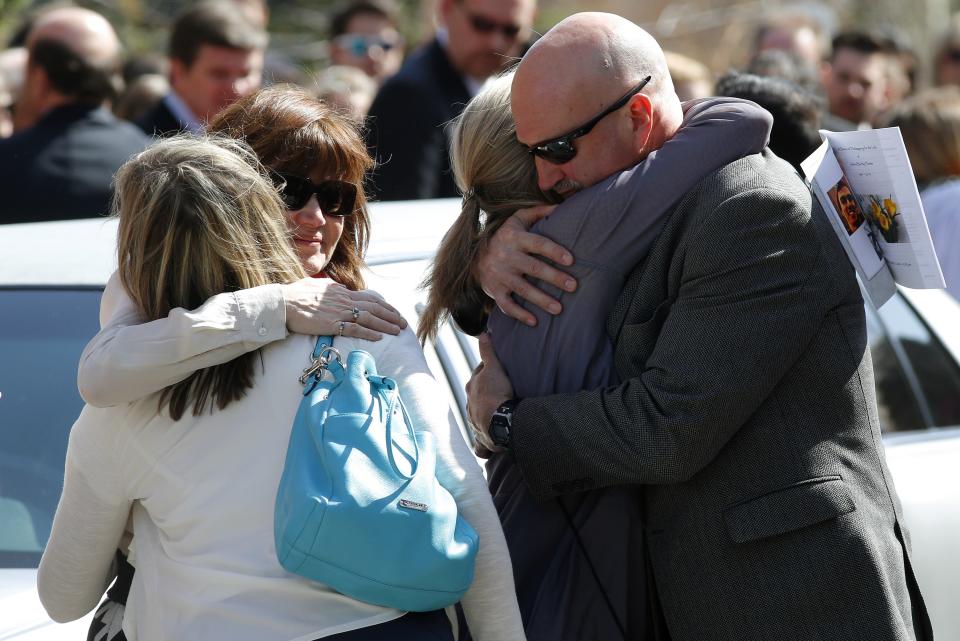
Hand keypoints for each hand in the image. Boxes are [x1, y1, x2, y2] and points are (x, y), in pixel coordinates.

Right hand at [281, 278, 406, 339]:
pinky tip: (379, 337)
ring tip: (398, 331)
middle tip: (403, 323)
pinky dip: (368, 332)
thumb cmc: (296, 295)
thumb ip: (331, 288)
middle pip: (373, 307)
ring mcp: (338, 312)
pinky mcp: (332, 324)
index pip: (368, 298)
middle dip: (391, 315)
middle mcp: (343, 300)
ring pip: (369, 317)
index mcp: (340, 292)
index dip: (384, 306)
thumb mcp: (317, 286)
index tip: (394, 312)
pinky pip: (354, 328)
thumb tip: (339, 289)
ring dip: (385, 324)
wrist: (282, 303)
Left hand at [465, 333, 513, 454]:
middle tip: (500, 393)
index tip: (497, 373)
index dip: (488, 373)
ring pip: (478, 418)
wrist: (499, 421)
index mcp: (472, 389)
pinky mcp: (483, 439)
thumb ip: (487, 352)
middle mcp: (470, 406)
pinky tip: (487, 447)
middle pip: (477, 397)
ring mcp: (475, 423)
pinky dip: (483, 446)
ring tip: (497, 416)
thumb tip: (482, 334)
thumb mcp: (493, 369)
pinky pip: (481, 446)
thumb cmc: (496, 393)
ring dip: (485, 417)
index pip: (479, 377)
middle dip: (485, 395)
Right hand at [475, 205, 576, 326]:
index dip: (554, 251)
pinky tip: (534, 322)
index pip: (538, 243)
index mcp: (515, 238)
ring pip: (522, 289)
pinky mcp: (494, 290)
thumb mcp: (517, 220)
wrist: (473, 255)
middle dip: (554, 278)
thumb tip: (562, 206)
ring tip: (559, 309)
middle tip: (573, 286)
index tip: (571, 260)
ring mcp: (499, 275)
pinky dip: (519, 314)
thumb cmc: (504, 236)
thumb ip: (538, 212)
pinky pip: (506, 305)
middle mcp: (507, 256)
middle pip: (533, 268)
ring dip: (541, 300)